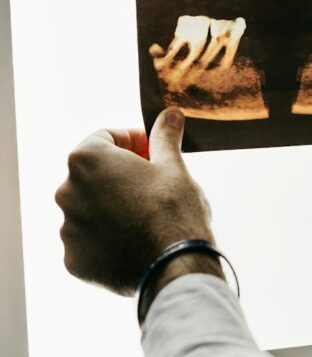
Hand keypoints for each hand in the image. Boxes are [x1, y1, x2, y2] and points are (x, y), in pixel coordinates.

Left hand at [55, 108, 218, 295]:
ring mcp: (68, 228)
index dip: (133, 141)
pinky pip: (90, 239)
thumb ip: (164, 138)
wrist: (175, 266)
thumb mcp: (174, 166)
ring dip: (113, 205)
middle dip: (121, 174)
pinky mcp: (74, 259)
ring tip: (148, 215)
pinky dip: (108, 236)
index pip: (105, 137)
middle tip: (155, 183)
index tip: (154, 152)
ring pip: (91, 207)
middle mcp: (67, 192)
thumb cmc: (174, 210)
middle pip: (95, 173)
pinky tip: (137, 239)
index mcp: (87, 160)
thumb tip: (170, 115)